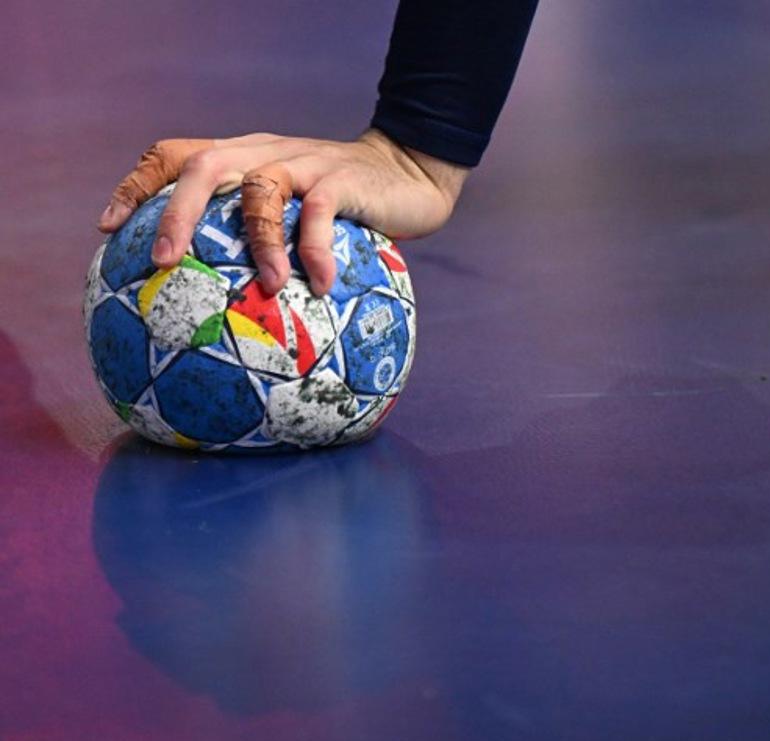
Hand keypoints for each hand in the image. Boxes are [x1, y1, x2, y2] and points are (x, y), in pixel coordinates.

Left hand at [97, 130, 468, 295]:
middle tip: (161, 262)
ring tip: (267, 288)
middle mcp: (266, 152)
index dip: (138, 186)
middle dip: (176, 212)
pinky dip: (316, 250)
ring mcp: (304, 163)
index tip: (108, 229)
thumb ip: (261, 237)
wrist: (410, 174)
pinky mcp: (343, 180)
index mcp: (244, 156)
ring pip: (262, 189)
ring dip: (258, 241)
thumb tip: (219, 307)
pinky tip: (319, 286)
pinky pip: (322, 214)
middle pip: (204, 165)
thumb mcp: (297, 213)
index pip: (177, 154)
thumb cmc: (348, 208)